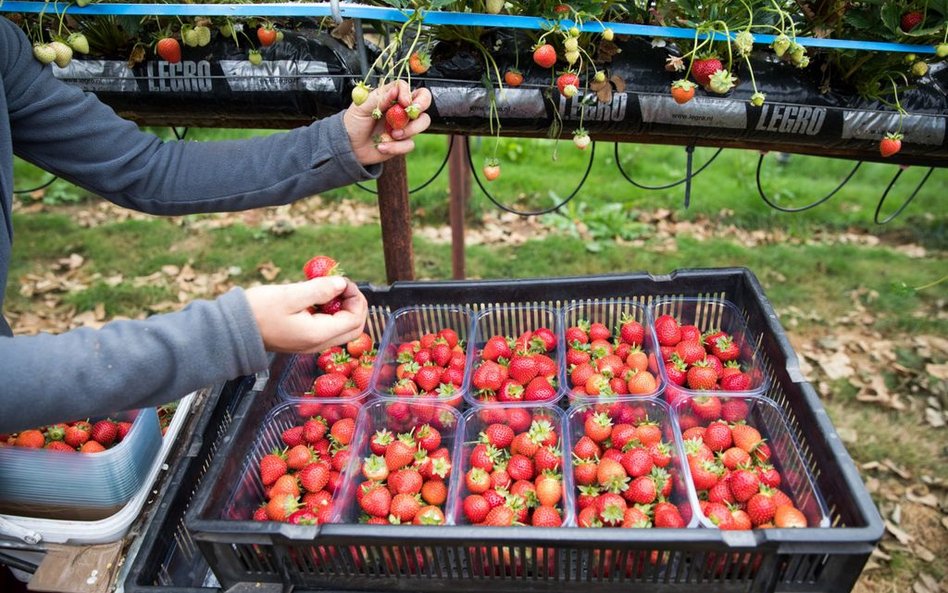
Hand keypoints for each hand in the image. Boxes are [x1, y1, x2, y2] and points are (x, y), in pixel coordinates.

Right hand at [245, 277, 367, 353]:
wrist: (233, 331)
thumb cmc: (258, 312)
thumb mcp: (290, 295)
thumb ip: (319, 290)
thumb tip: (342, 284)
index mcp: (318, 334)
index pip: (354, 319)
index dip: (356, 297)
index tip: (343, 280)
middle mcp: (319, 343)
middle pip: (353, 327)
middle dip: (354, 304)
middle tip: (341, 285)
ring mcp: (312, 343)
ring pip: (342, 327)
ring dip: (342, 306)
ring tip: (327, 287)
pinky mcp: (304, 339)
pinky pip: (327, 327)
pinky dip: (329, 311)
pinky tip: (316, 296)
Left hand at [344, 80, 431, 165]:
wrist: (349, 147)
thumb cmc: (353, 123)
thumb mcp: (361, 107)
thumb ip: (380, 98)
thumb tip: (395, 90)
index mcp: (390, 97)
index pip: (407, 88)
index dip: (409, 93)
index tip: (403, 102)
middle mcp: (400, 110)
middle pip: (423, 101)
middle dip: (422, 105)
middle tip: (411, 113)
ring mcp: (404, 126)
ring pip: (423, 122)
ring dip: (410, 130)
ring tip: (392, 135)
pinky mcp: (403, 142)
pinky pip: (410, 144)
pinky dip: (396, 147)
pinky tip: (382, 146)